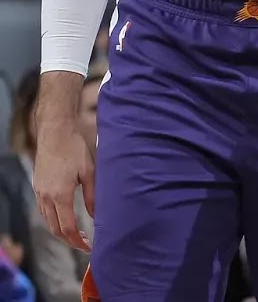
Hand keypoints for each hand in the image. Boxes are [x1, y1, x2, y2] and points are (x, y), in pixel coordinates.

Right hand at [32, 119, 94, 250]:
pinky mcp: (38, 187)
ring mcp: (39, 192)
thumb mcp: (89, 172)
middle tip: (84, 245)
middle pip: (54, 229)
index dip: (77, 241)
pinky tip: (65, 218)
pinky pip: (44, 211)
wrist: (55, 133)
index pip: (67, 228)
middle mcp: (46, 197)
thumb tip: (96, 216)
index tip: (88, 247)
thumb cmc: (75, 149)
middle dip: (69, 240)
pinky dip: (54, 219)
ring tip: (77, 235)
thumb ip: (92, 197)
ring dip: (60, 231)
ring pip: (47, 221)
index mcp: (60, 195)